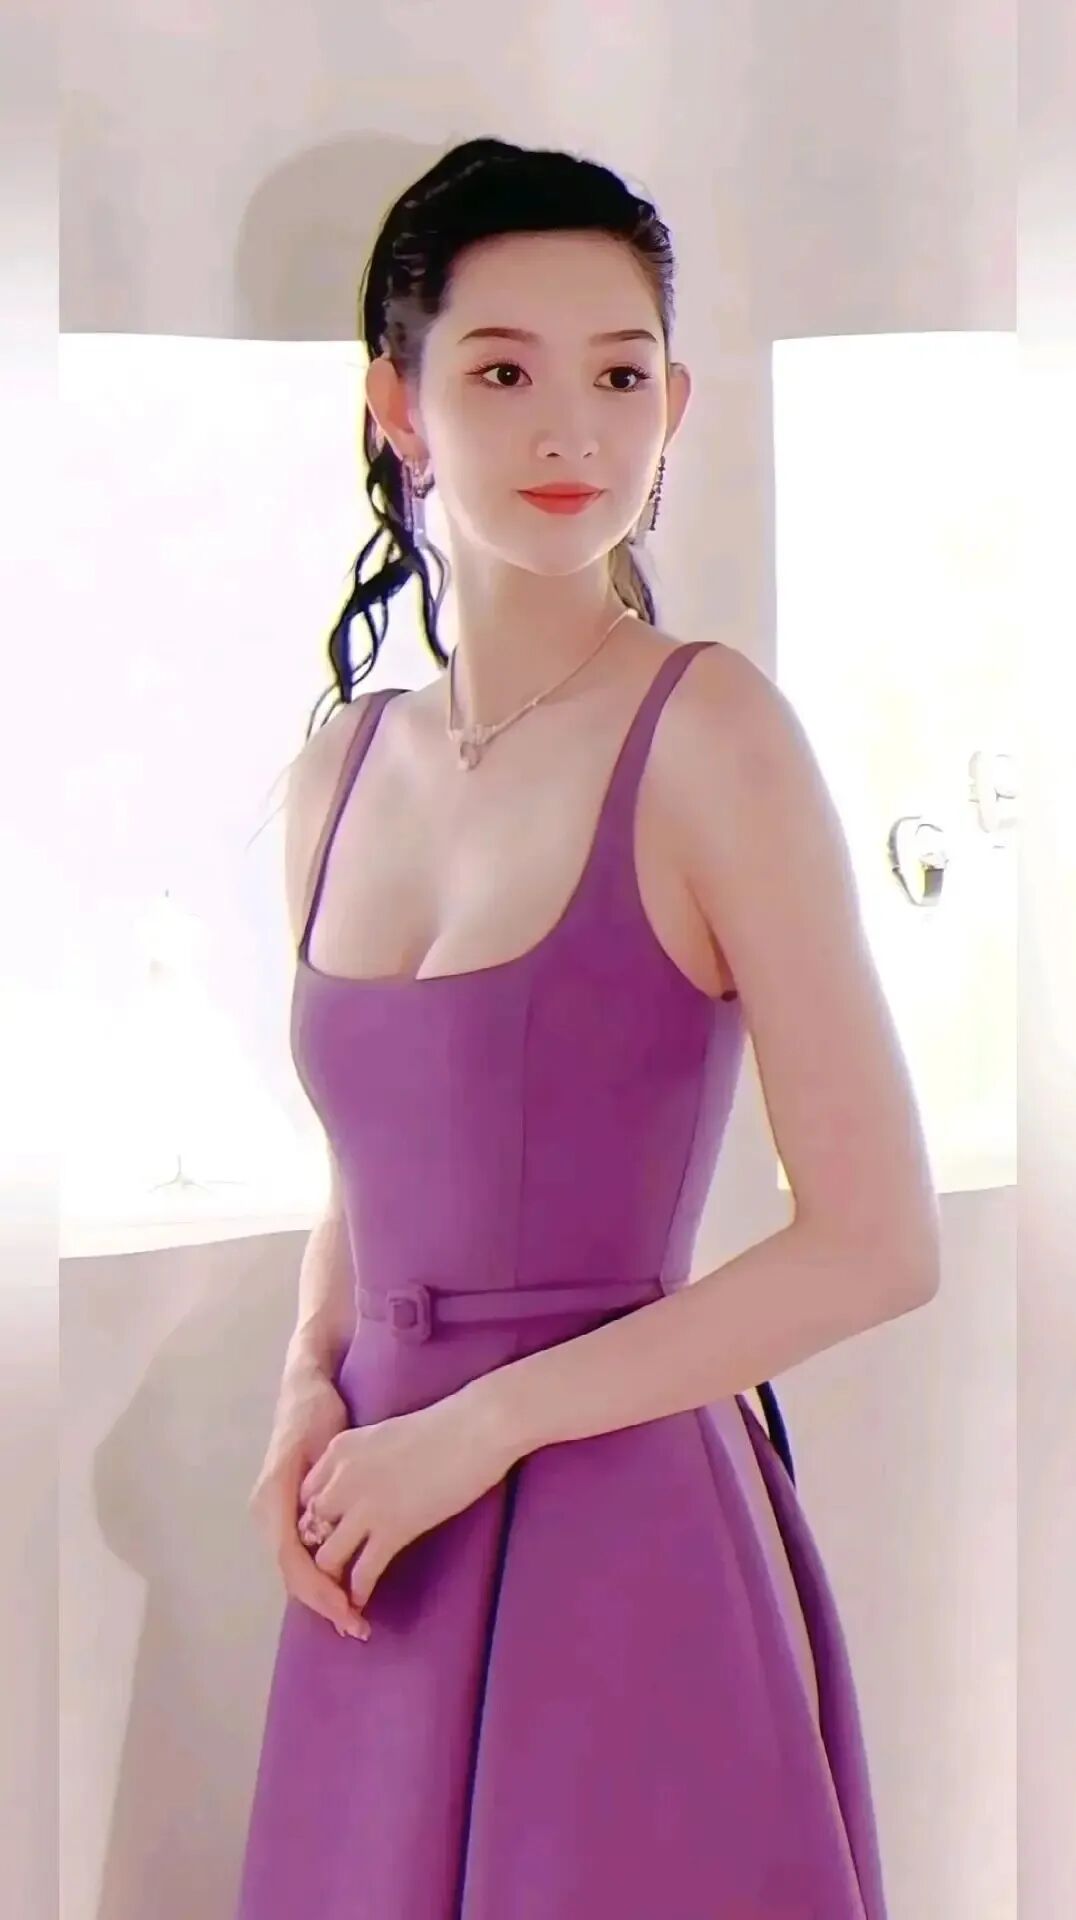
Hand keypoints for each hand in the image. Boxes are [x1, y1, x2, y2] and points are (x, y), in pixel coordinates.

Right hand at [248, 1364, 370, 1640]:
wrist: (306, 1390)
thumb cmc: (316, 1414)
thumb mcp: (321, 1443)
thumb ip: (320, 1485)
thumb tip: (321, 1531)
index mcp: (272, 1500)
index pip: (293, 1561)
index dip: (320, 1590)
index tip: (350, 1611)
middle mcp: (266, 1513)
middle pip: (293, 1573)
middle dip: (323, 1603)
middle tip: (357, 1627)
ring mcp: (273, 1515)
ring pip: (296, 1568)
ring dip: (322, 1594)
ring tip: (353, 1618)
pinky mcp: (287, 1513)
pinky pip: (301, 1555)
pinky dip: (321, 1577)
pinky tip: (344, 1590)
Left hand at [297, 1386, 512, 1617]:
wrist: (477, 1427)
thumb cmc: (442, 1426)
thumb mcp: (384, 1436)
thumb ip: (362, 1462)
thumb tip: (362, 1490)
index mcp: (339, 1450)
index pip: (305, 1497)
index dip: (313, 1522)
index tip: (327, 1537)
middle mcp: (341, 1478)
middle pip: (308, 1530)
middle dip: (316, 1554)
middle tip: (330, 1572)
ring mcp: (365, 1505)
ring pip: (326, 1557)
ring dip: (332, 1581)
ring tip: (340, 1595)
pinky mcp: (393, 1528)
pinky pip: (363, 1572)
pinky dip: (359, 1592)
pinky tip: (362, 1602)